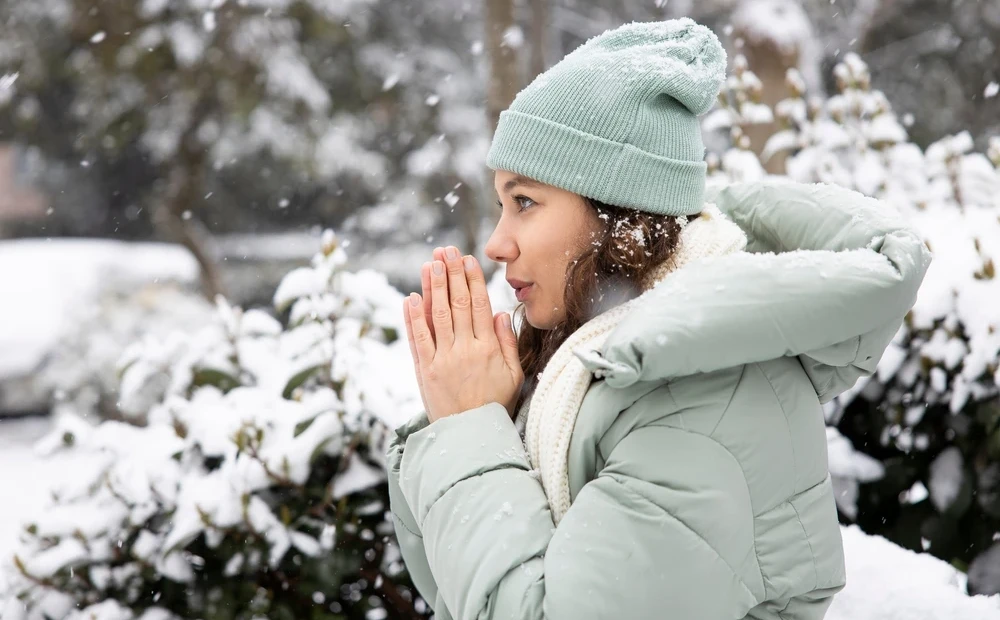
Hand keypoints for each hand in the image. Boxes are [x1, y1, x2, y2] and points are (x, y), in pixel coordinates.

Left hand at [402, 246, 522, 421]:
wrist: (471, 436)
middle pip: (457, 304)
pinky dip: (414, 318)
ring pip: (437, 315)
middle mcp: (465, 350)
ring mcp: (443, 360)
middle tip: (446, 251)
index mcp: (488, 349)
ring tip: (430, 263)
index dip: (473, 280)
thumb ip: (508, 343)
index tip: (468, 260)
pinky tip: (411, 298)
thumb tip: (499, 313)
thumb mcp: (514, 375)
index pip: (479, 305)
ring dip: (432, 287)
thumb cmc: (495, 405)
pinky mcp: (426, 371)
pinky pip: (419, 339)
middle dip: (451, 274)